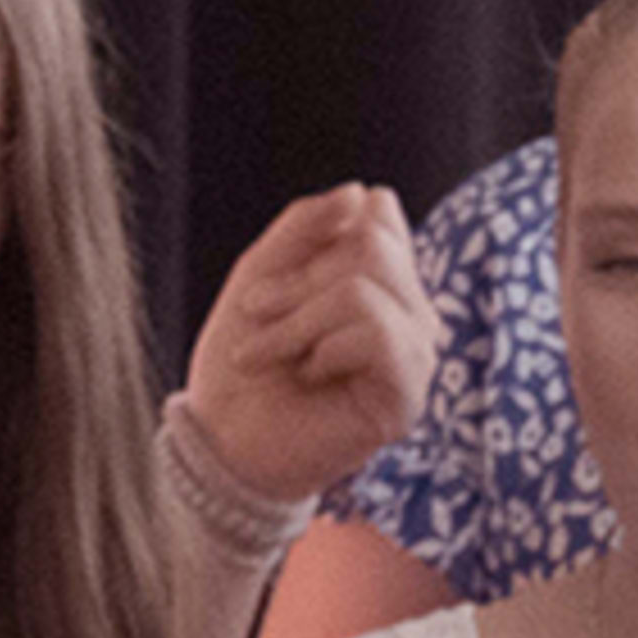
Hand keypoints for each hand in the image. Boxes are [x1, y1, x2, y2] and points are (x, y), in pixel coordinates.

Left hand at [185, 183, 436, 510]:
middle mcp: (410, 312)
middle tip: (258, 318)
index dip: (317, 237)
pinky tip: (310, 376)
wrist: (221, 443)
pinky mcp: (409, 395)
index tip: (273, 284)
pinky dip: (324, 347)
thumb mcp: (261, 272)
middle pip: (373, 245)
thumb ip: (307, 225)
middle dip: (298, 280)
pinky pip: (378, 333)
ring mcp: (416, 354)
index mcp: (382, 280)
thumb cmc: (241, 364)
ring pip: (368, 287)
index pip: (378, 215)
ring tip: (268, 353)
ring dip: (298, 319)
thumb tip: (366, 194)